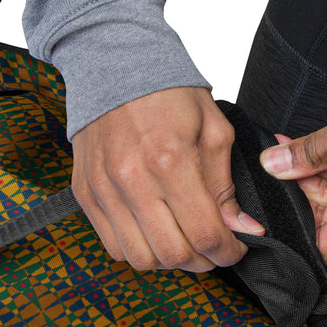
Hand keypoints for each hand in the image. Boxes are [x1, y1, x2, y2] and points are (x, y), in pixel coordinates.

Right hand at [71, 86, 264, 271]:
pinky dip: (138, 249)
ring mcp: (104, 190)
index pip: (205, 234)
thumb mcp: (214, 130)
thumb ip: (226, 185)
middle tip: (213, 247)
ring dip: (169, 259)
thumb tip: (241, 228)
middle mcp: (133, 180)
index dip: (229, 252)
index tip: (237, 247)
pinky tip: (154, 230)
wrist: (115, 65)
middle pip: (173, 255)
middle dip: (203, 261)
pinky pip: (112, 245)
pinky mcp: (86, 193)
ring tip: (183, 239)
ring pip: (140, 258)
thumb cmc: (169, 93)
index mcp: (171, 160)